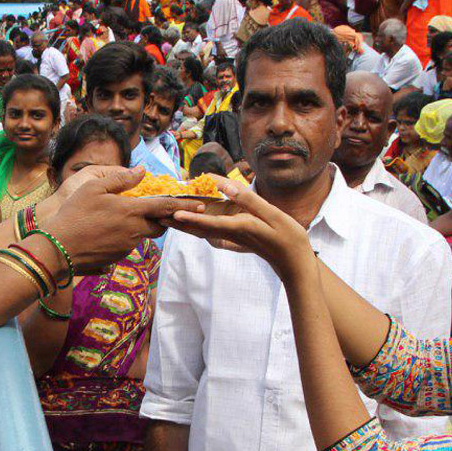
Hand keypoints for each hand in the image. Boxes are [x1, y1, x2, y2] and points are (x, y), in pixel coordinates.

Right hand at [45, 166, 193, 272]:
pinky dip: (129, 235)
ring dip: (146, 226)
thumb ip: (120, 179)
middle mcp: (135, 231)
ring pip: (145, 235)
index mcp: (132, 211)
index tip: (201, 205)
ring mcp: (127, 246)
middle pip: (161, 225)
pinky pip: (130, 244)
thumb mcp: (94, 188)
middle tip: (166, 211)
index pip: (166, 207)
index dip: (185, 205)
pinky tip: (112, 230)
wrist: (58, 250)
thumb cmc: (74, 215)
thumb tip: (141, 170)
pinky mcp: (118, 257)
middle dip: (166, 218)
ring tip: (133, 218)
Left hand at [168, 175, 313, 276]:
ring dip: (185, 225)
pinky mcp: (235, 240)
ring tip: (167, 217)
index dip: (190, 218)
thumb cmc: (287, 237)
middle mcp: (231, 235)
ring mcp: (232, 239)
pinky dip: (198, 225)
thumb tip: (227, 188)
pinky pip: (211, 232)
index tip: (173, 214)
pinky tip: (192, 222)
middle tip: (158, 214)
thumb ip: (248, 200)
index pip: (209, 222)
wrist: (293, 262)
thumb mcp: (272, 215)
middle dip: (178, 222)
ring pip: (202, 231)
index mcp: (238, 228)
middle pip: (198, 228)